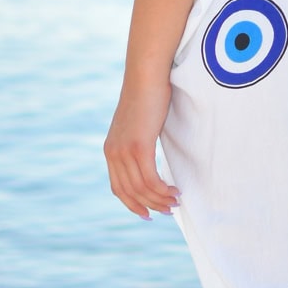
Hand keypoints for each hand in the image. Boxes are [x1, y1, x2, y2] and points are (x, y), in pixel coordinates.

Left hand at [104, 77, 178, 218]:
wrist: (146, 74)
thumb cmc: (148, 95)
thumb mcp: (139, 123)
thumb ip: (140, 140)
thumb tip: (150, 151)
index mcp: (111, 149)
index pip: (117, 187)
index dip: (132, 204)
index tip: (147, 213)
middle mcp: (113, 153)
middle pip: (129, 192)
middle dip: (149, 205)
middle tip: (168, 210)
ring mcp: (125, 150)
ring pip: (141, 188)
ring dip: (159, 198)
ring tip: (176, 201)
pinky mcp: (139, 146)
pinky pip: (150, 178)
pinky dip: (162, 189)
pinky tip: (174, 189)